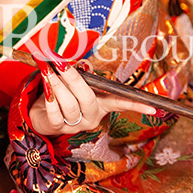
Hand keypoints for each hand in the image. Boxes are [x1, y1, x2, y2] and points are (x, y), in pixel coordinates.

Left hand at [29, 63, 155, 136]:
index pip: (119, 103)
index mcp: (100, 105)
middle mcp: (91, 117)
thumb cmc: (63, 94)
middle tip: (62, 64)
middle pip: (88, 100)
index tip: (152, 107)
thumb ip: (79, 74)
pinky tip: (46, 90)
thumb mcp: (74, 83)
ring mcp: (76, 126)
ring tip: (49, 72)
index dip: (135, 105)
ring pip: (70, 106)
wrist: (40, 114)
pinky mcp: (58, 129)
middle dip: (74, 80)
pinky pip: (56, 115)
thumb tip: (80, 63)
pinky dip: (50, 100)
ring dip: (58, 86)